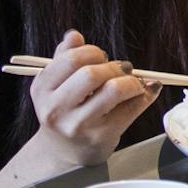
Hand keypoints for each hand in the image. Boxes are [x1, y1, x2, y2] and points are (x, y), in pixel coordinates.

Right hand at [28, 30, 158, 167]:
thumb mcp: (56, 84)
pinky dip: (144, 95)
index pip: (71, 59)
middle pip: (91, 74)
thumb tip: (73, 35)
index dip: (93, 52)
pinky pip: (130, 108)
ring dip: (131, 81)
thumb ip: (64, 57)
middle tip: (122, 69)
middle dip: (113, 66)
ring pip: (113, 90)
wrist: (64, 152)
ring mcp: (78, 125)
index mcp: (42, 89)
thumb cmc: (66, 111)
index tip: (101, 57)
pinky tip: (145, 92)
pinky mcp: (101, 137)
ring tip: (133, 82)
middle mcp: (56, 109)